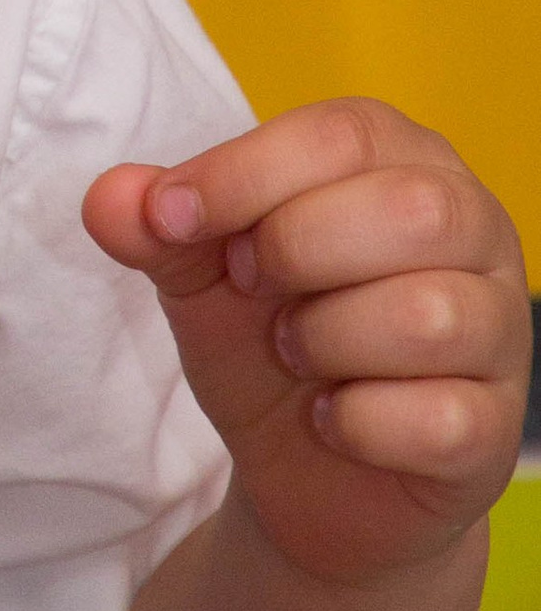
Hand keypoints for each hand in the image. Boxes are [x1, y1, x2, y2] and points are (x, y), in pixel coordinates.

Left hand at [86, 100, 527, 589]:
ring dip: (324, 342)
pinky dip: (356, 425)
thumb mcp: (202, 275)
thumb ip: (158, 228)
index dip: (242, 174)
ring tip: (295, 356)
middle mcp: (474, 231)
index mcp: (404, 162)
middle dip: (295, 251)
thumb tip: (111, 197)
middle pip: (410, 210)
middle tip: (250, 287)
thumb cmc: (272, 345)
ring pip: (428, 316)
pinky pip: (437, 420)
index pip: (342, 134)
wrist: (307, 476)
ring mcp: (500, 332)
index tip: (169, 217)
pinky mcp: (493, 431)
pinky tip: (334, 420)